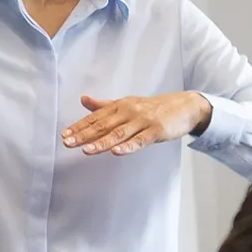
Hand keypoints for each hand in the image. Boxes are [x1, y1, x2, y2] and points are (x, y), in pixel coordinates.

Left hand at [62, 92, 212, 155]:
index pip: (96, 117)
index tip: (65, 135)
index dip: (80, 126)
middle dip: (85, 135)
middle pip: (104, 125)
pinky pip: (140, 140)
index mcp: (120, 106)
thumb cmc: (155, 107)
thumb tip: (84, 99)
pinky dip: (128, 146)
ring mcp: (143, 121)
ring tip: (86, 150)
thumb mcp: (128, 103)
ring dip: (102, 142)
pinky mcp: (157, 131)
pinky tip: (117, 152)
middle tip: (68, 143)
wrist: (186, 106)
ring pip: (119, 134)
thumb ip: (104, 105)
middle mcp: (129, 112)